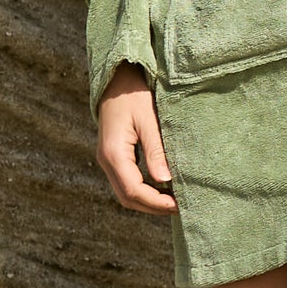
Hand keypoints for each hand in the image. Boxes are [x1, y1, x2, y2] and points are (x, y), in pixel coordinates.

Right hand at [94, 67, 180, 215]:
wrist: (116, 80)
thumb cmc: (134, 95)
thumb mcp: (149, 119)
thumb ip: (156, 150)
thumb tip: (166, 181)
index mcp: (113, 153)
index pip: (134, 190)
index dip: (157, 202)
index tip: (179, 204)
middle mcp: (106, 160)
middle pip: (127, 198)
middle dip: (153, 207)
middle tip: (181, 207)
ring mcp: (107, 160)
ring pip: (125, 193)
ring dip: (149, 201)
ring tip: (175, 200)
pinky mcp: (114, 157)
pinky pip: (127, 182)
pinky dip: (144, 191)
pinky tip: (163, 187)